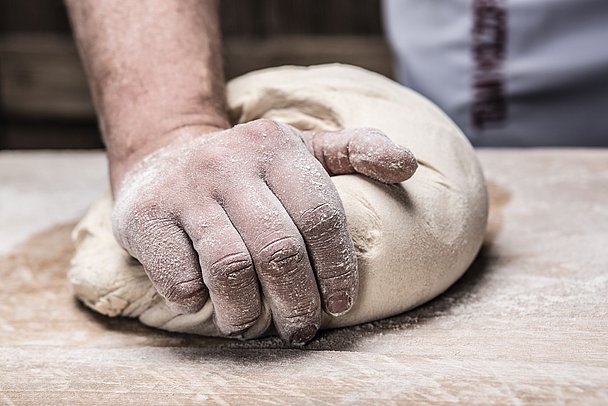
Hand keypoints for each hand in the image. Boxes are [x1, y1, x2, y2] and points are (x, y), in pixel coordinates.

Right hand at [111, 119, 416, 343]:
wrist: (164, 156)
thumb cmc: (248, 165)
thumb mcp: (302, 147)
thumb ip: (356, 150)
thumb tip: (409, 165)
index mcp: (276, 146)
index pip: (320, 216)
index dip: (337, 270)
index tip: (338, 306)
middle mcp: (229, 162)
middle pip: (279, 251)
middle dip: (297, 304)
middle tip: (301, 329)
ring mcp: (184, 189)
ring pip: (230, 269)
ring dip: (246, 312)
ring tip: (251, 325)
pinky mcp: (144, 216)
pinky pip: (179, 276)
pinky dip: (196, 300)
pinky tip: (203, 302)